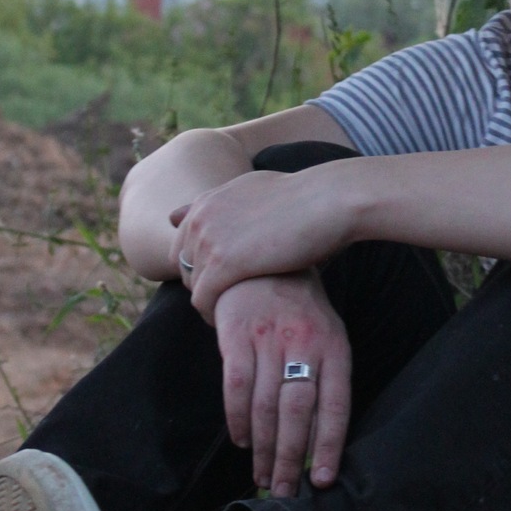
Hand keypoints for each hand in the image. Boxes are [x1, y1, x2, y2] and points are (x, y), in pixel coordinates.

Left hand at [170, 168, 354, 318]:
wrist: (328, 201)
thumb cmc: (304, 198)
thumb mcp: (255, 188)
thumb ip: (222, 201)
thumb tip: (181, 214)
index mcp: (207, 201)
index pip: (183, 243)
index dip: (201, 266)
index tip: (223, 282)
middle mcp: (201, 218)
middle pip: (184, 265)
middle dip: (203, 283)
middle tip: (229, 301)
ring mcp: (209, 241)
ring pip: (192, 285)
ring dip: (210, 302)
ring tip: (234, 315)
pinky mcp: (223, 265)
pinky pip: (202, 299)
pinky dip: (212, 314)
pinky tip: (234, 322)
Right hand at [213, 273, 351, 495]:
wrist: (262, 259)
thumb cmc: (301, 311)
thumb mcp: (328, 336)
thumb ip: (326, 381)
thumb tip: (322, 442)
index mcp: (334, 346)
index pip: (335, 406)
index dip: (328, 446)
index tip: (321, 482)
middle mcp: (303, 342)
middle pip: (297, 412)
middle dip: (290, 458)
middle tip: (284, 491)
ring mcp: (268, 337)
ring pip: (265, 406)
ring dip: (263, 448)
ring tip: (263, 477)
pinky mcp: (235, 334)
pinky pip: (235, 386)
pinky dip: (237, 420)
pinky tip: (241, 442)